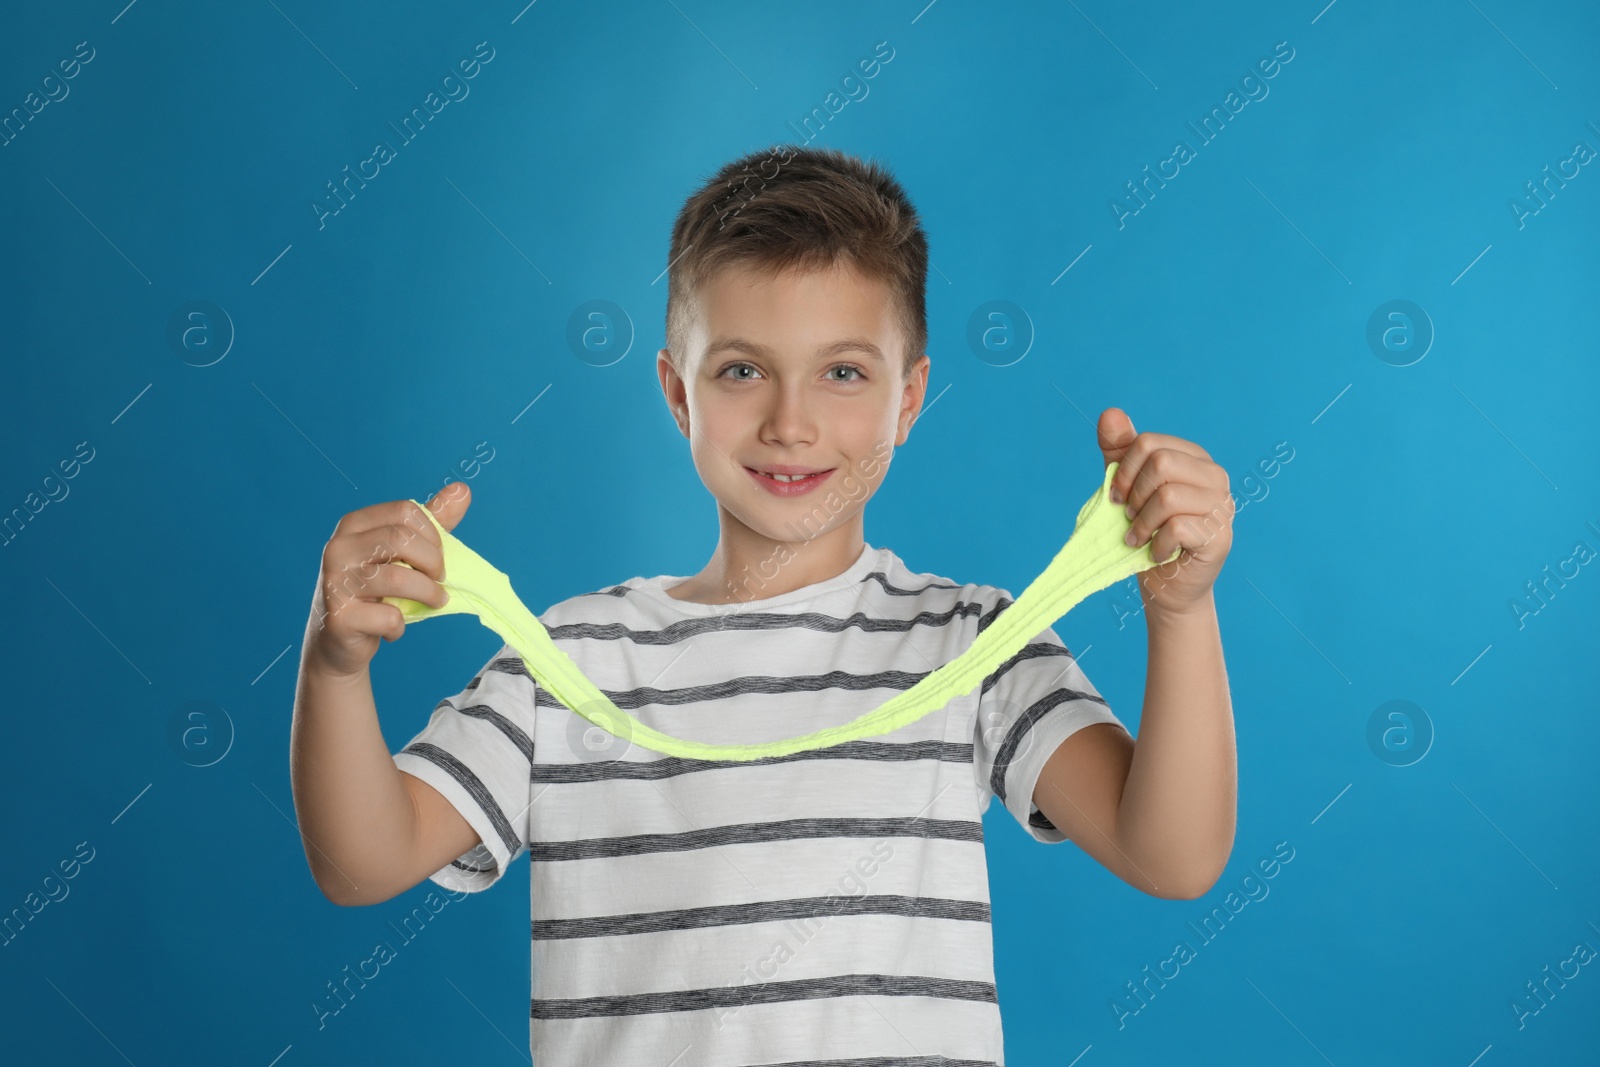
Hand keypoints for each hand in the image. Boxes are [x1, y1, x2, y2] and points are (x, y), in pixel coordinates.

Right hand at [304, 482, 470, 676]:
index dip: (432, 534)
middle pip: (402, 539)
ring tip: (434, 602)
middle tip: (440, 580)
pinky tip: (392, 627)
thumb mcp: (403, 552)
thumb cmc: (375, 591)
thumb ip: (432, 522)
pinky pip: (388, 617)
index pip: (405, 511)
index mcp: (354, 525)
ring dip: (428, 593)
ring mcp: (336, 582)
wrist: (337, 641)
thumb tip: (463, 490)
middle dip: (434, 562)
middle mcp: (339, 547)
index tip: (438, 555)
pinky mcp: (340, 617)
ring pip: (398, 578)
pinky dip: (400, 626)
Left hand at [1096, 408, 1232, 615]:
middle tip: (1127, 518)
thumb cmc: (1147, 532)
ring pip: (1168, 497)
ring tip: (1137, 538)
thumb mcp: (1127, 488)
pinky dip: (1156, 545)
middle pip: (1161, 463)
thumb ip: (1119, 451)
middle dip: (1134, 494)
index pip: (1149, 443)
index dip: (1124, 470)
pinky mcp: (1220, 537)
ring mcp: (1223, 506)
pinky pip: (1177, 528)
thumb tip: (1110, 413)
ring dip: (1142, 523)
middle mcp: (1214, 476)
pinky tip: (1156, 553)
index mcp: (1194, 458)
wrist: (1166, 584)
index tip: (1114, 496)